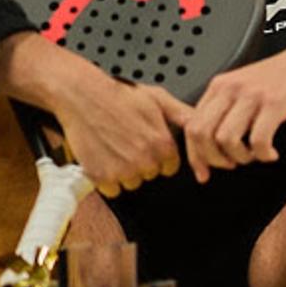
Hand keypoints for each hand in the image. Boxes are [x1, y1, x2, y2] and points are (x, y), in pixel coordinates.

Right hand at [0, 32, 186, 197]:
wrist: (84, 96)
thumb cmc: (119, 96)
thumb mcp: (159, 99)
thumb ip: (183, 115)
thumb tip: (201, 125)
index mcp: (161, 144)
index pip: (171, 167)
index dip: (160, 157)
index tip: (150, 148)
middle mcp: (144, 160)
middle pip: (150, 175)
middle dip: (143, 163)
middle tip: (130, 143)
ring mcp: (122, 170)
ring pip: (132, 183)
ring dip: (125, 172)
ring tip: (116, 148)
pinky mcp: (100, 177)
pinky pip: (111, 190)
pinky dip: (107, 179)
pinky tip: (105, 159)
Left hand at [179, 37, 285, 182]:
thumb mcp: (249, 85)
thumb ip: (227, 106)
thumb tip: (210, 139)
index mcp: (221, 84)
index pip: (192, 124)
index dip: (195, 155)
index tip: (203, 172)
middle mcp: (232, 87)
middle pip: (201, 133)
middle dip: (214, 159)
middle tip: (232, 164)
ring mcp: (253, 94)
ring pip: (226, 140)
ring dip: (240, 157)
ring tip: (255, 155)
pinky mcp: (275, 103)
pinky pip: (258, 140)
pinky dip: (263, 154)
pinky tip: (271, 153)